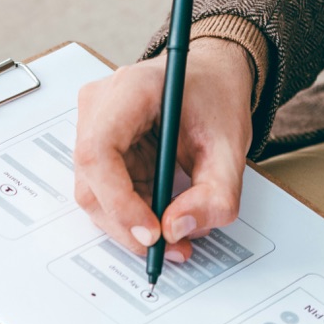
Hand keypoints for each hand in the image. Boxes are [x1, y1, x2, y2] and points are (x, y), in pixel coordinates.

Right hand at [74, 38, 254, 264]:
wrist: (211, 77)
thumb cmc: (216, 95)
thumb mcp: (231, 145)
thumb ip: (215, 193)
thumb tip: (176, 230)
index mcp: (129, 89)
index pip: (98, 153)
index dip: (120, 202)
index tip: (152, 232)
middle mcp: (99, 106)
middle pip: (92, 182)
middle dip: (128, 224)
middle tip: (168, 247)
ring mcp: (92, 126)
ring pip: (95, 194)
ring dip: (130, 224)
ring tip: (172, 235)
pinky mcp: (98, 148)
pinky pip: (105, 193)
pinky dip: (133, 213)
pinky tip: (161, 214)